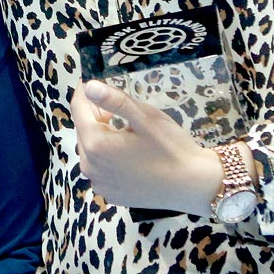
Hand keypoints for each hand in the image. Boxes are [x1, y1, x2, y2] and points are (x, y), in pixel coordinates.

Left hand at [72, 80, 221, 217]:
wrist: (194, 187)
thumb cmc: (172, 148)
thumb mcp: (145, 118)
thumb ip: (114, 100)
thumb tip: (89, 86)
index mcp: (96, 145)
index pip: (78, 110)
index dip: (84, 91)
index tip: (91, 79)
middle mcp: (90, 167)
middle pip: (83, 130)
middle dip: (96, 115)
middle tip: (119, 109)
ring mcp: (100, 184)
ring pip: (91, 149)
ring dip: (103, 136)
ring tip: (128, 132)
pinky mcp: (111, 194)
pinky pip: (101, 168)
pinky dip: (108, 156)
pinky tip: (131, 154)